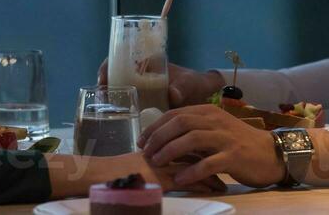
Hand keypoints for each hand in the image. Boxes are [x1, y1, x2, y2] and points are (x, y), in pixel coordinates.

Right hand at [46, 150, 225, 198]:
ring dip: (212, 172)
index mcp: (159, 144)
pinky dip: (204, 183)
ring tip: (226, 180)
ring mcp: (164, 163)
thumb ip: (153, 159)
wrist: (99, 176)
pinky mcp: (162, 178)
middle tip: (229, 163)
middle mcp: (164, 150)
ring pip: (195, 164)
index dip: (204, 145)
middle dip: (213, 157)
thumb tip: (164, 162)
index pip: (187, 138)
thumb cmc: (114, 171)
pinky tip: (216, 189)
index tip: (218, 151)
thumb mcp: (137, 162)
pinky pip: (188, 179)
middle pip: (196, 149)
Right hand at [95, 60, 224, 107]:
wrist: (203, 98)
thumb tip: (173, 94)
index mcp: (147, 63)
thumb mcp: (189, 83)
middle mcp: (140, 76)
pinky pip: (126, 108)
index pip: (120, 58)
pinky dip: (119, 112)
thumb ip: (182, 88)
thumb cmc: (195, 84)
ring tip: (105, 111)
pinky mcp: (143, 108)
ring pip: (117, 92)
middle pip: (113, 76)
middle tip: (101, 98)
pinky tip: (117, 122)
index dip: (107, 67)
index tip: (103, 79)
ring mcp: (141, 92)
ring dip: (109, 99)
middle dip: (104, 85)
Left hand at [138, 104, 285, 188]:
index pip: (176, 113)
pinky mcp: (234, 156)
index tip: (141, 140)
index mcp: (208, 112)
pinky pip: (209, 163)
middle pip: (180, 122)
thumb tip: (163, 137)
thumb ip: (194, 129)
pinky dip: (192, 171)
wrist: (270, 153)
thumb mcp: (215, 129)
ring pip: (192, 139)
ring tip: (158, 163)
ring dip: (171, 151)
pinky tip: (180, 179)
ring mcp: (225, 138)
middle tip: (146, 152)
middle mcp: (216, 121)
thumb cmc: (238, 143)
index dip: (155, 126)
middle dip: (159, 137)